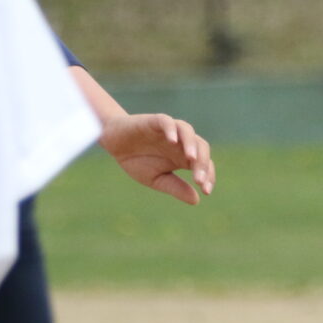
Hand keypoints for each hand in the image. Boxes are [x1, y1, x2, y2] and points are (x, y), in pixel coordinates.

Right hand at [99, 113, 214, 203]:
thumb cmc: (137, 160)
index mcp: (184, 157)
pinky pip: (166, 121)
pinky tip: (172, 141)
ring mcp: (169, 130)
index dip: (208, 176)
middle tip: (199, 180)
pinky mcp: (154, 121)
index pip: (204, 164)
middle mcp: (181, 142)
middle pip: (201, 147)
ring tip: (191, 159)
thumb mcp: (156, 179)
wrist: (115, 143)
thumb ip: (175, 187)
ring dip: (191, 144)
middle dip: (202, 164)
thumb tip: (197, 200)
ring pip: (188, 131)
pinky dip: (171, 129)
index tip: (206, 191)